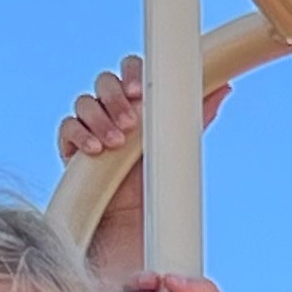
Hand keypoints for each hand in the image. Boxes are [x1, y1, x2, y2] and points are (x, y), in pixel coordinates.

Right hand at [59, 55, 232, 205]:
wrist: (135, 221)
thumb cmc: (159, 177)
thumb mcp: (180, 143)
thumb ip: (196, 114)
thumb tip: (224, 85)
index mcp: (138, 100)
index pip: (131, 70)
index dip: (133, 73)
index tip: (141, 91)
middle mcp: (112, 107)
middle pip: (105, 81)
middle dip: (116, 97)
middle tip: (132, 122)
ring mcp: (89, 124)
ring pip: (84, 102)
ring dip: (100, 118)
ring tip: (117, 142)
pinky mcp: (71, 146)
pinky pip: (67, 128)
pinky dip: (79, 135)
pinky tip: (96, 149)